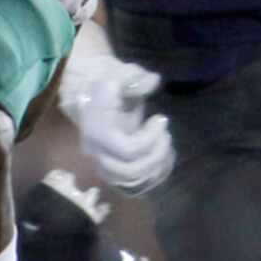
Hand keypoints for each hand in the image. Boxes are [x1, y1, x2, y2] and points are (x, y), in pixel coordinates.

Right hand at [59, 34, 174, 193]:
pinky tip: (164, 155)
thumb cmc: (111, 82)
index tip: (161, 119)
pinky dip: (155, 175)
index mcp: (96, 131)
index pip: (125, 149)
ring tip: (165, 142)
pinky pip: (137, 187)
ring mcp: (105, 165)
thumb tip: (152, 81)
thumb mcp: (121, 73)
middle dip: (156, 154)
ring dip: (157, 165)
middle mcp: (97, 154)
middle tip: (165, 134)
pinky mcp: (115, 171)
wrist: (95, 95)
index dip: (149, 139)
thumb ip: (135, 77)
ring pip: (134, 183)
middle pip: (129, 171)